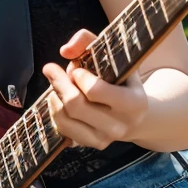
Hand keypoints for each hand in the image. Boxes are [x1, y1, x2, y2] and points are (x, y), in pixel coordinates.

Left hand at [42, 28, 148, 149]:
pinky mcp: (91, 145)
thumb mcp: (113, 56)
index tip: (77, 68)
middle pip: (75, 105)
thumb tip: (64, 51)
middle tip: (50, 69)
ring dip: (54, 97)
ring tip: (56, 85)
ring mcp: (105, 140)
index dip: (79, 76)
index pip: (95, 90)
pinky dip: (55, 112)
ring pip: (65, 119)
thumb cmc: (121, 79)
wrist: (137, 115)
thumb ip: (88, 41)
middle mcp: (120, 127)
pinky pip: (62, 130)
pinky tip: (58, 100)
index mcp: (134, 104)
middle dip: (58, 83)